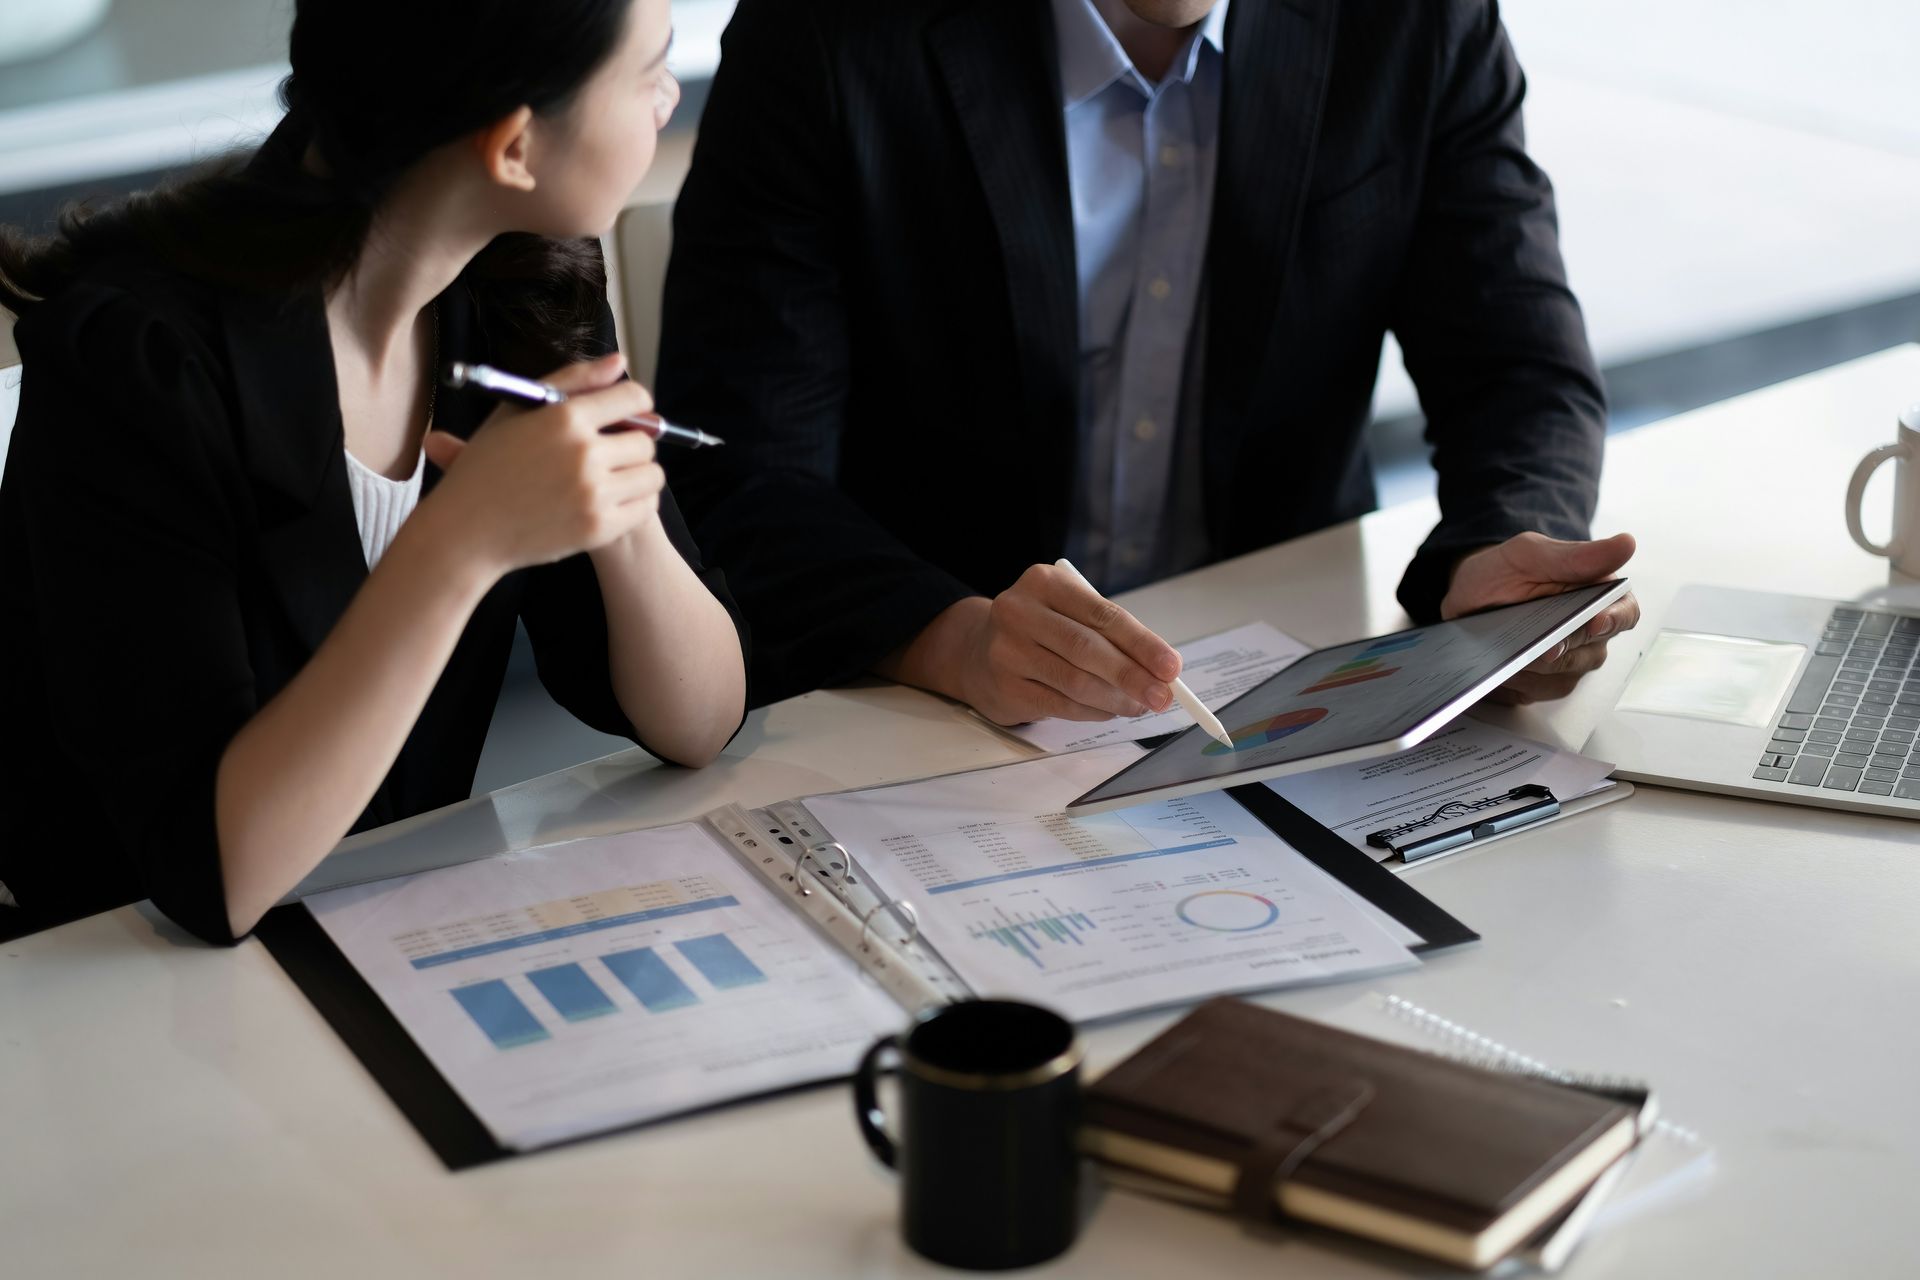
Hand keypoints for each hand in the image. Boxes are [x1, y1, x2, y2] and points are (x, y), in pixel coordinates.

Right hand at [421, 353, 664, 575]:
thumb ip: (574, 381)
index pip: (633, 398)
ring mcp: (593, 493)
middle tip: (612, 453)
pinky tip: (613, 501)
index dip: (636, 404)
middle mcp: (583, 452)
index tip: (629, 415)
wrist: (467, 530)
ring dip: (638, 474)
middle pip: (645, 440)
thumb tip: (621, 362)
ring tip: (614, 477)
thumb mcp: (519, 411)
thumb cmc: (489, 467)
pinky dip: (636, 503)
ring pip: (652, 475)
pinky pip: (647, 507)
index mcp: (564, 417)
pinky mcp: (599, 527)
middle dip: (633, 443)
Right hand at [883, 565, 1182, 724]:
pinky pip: (1061, 705)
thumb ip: (1110, 635)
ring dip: (1116, 699)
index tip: (1171, 667)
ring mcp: (1007, 651)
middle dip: (1132, 676)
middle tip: (1163, 696)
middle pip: (1088, 648)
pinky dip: (1093, 712)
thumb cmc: (1040, 630)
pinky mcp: (1005, 687)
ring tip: (1140, 706)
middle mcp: (1019, 611)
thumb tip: (1161, 671)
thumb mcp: (1068, 613)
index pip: (1103, 614)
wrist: (975, 651)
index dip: (1142, 643)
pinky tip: (1110, 711)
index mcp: (1043, 582)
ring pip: (1076, 681)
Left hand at [1441, 531, 1641, 704]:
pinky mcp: (1542, 682)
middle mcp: (1590, 633)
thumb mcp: (1530, 554)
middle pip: (1591, 651)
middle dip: (1563, 649)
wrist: (1466, 596)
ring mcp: (1568, 660)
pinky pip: (1537, 691)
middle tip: (1541, 647)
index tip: (1595, 622)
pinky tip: (1501, 668)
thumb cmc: (1504, 571)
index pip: (1624, 612)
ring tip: (1509, 654)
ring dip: (1535, 668)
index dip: (1614, 619)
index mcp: (1598, 596)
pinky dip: (1517, 682)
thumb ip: (1576, 555)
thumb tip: (1626, 544)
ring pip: (1563, 676)